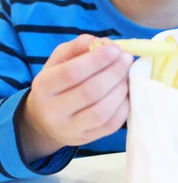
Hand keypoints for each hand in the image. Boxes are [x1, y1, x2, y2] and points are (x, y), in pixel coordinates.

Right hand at [18, 35, 132, 162]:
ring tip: (128, 74)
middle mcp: (54, 111)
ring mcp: (70, 129)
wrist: (44, 120)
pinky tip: (126, 91)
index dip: (97, 60)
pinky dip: (124, 105)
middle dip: (114, 72)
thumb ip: (78, 46)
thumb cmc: (56, 83)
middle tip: (127, 58)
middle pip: (90, 92)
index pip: (72, 73)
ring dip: (121, 89)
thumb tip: (103, 42)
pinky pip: (111, 125)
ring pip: (102, 111)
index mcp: (44, 86)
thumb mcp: (59, 60)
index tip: (115, 49)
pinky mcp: (86, 140)